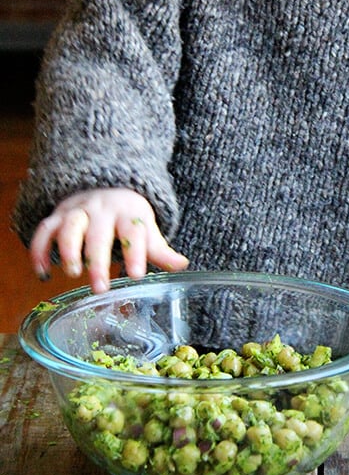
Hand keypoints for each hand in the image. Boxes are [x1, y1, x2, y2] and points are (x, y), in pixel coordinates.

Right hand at [30, 188, 188, 293]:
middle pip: (99, 234)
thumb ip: (159, 249)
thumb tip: (182, 265)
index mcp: (129, 213)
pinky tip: (41, 272)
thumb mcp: (146, 228)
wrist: (106, 186)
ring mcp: (78, 211)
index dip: (135, 253)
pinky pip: (44, 230)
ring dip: (68, 250)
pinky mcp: (58, 216)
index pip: (133, 232)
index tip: (136, 275)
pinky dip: (39, 250)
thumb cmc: (128, 216)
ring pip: (70, 227)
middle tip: (100, 287)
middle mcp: (102, 210)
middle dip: (98, 261)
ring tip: (72, 273)